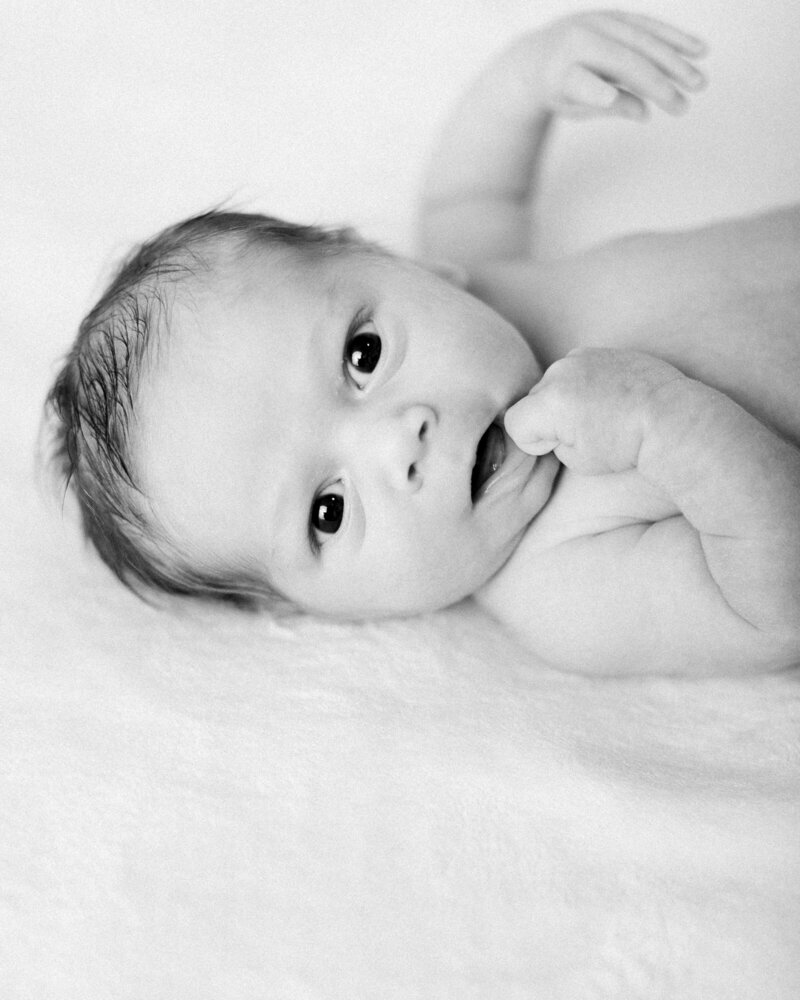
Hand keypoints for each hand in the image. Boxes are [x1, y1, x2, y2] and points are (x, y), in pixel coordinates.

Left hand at [499, 10, 707, 120]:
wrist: (540, 56)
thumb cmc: (559, 90)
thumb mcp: (572, 105)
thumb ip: (603, 106)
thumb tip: (643, 111)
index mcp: (559, 68)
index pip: (581, 83)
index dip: (596, 93)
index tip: (610, 101)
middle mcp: (578, 39)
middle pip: (622, 62)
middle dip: (656, 83)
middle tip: (683, 107)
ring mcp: (598, 22)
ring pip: (642, 41)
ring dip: (675, 61)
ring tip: (699, 83)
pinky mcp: (615, 16)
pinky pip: (649, 26)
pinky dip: (675, 38)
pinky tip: (700, 50)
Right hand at [504, 348, 683, 474]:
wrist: (669, 419)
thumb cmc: (626, 446)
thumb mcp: (577, 459)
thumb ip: (552, 439)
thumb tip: (552, 426)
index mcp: (552, 401)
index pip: (515, 423)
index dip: (536, 442)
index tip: (564, 446)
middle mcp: (561, 372)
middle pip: (534, 400)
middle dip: (551, 417)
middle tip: (587, 432)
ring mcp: (582, 357)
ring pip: (555, 384)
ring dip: (567, 398)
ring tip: (601, 414)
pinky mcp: (601, 350)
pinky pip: (578, 370)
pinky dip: (587, 384)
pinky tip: (611, 398)